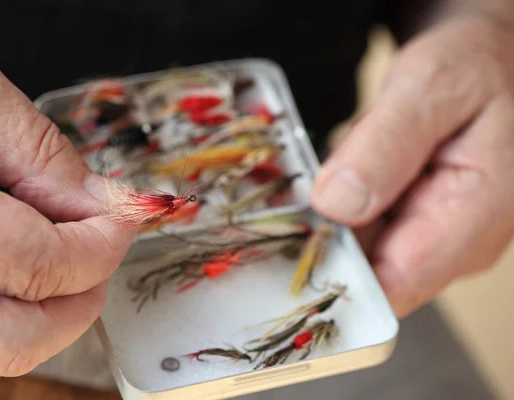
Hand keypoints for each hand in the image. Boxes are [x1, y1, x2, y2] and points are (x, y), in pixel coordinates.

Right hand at [0, 25, 135, 381]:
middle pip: (21, 336)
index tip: (125, 217)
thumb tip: (104, 202)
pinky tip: (12, 276)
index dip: (103, 245)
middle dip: (83, 295)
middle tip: (101, 248)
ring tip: (64, 262)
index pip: (43, 266)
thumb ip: (39, 150)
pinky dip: (2, 324)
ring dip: (48, 319)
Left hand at [311, 14, 513, 317]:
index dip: (335, 271)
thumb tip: (337, 203)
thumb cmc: (474, 67)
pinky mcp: (414, 225)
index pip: (394, 284)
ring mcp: (434, 236)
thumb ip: (387, 146)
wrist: (486, 61)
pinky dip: (341, 203)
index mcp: (476, 216)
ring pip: (359, 248)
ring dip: (331, 214)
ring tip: (336, 161)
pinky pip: (363, 229)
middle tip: (302, 187)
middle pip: (368, 269)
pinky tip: (343, 168)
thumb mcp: (431, 88)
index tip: (290, 240)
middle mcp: (458, 243)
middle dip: (326, 234)